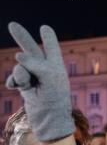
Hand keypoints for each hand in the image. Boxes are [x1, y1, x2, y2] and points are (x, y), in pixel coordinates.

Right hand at [6, 22, 74, 141]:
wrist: (48, 119)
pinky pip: (14, 78)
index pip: (51, 48)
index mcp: (56, 66)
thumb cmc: (55, 98)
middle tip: (12, 24)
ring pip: (20, 67)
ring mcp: (34, 78)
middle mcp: (46, 70)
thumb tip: (18, 56)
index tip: (44, 27)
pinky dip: (14, 81)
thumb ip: (35, 63)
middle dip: (22, 37)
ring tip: (27, 85)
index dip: (48, 38)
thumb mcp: (50, 77)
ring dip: (21, 74)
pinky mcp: (25, 87)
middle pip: (32, 50)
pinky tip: (16, 88)